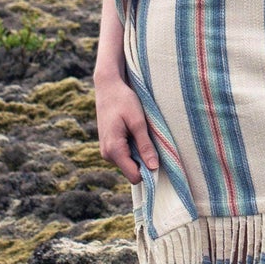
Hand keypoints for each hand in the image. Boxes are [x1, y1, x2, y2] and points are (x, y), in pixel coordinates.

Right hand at [94, 70, 158, 186]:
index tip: (158, 157)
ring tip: (140, 132)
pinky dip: (132, 147)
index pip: (134, 176)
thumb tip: (154, 167)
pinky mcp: (108, 146)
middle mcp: (107, 154)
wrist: (108, 87)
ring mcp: (106, 151)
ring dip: (138, 152)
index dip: (148, 171)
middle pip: (132, 171)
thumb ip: (145, 145)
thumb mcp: (138, 122)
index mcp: (113, 149)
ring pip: (128, 163)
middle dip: (143, 160)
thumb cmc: (123, 100)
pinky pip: (124, 155)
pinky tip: (133, 132)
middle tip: (149, 139)